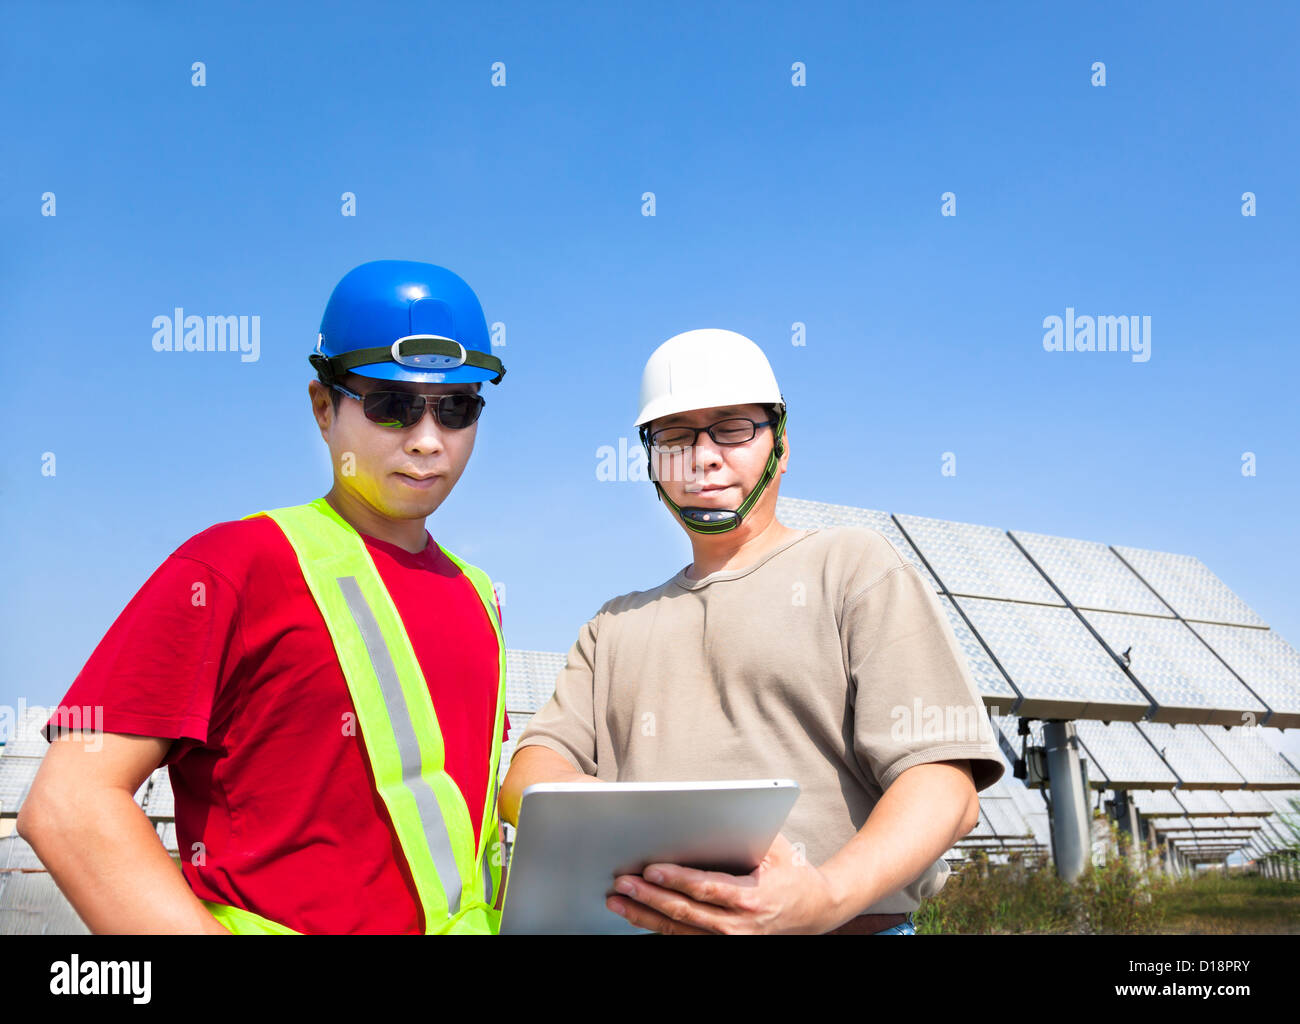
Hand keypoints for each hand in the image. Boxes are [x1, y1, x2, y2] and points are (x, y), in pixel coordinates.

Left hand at [604, 833, 845, 934]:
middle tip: (621, 883)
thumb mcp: (776, 848)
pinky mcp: (723, 946)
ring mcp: (730, 940)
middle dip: (649, 897)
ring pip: (679, 931)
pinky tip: (637, 915)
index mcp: (752, 898)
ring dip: (644, 916)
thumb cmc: (792, 873)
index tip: (650, 868)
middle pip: (685, 912)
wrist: (815, 911)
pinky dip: (658, 927)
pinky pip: (684, 939)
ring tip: (617, 901)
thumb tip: (711, 813)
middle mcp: (739, 925)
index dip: (676, 880)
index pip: (706, 889)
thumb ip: (744, 834)